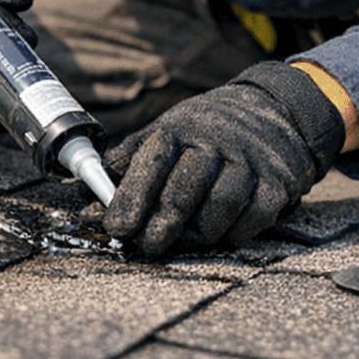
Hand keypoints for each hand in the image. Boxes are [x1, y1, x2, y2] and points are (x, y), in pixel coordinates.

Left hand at [94, 62, 345, 256]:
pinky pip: (252, 222)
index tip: (116, 228)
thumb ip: (124, 163)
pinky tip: (222, 230)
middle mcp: (215, 144)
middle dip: (160, 227)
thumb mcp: (163, 133)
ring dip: (197, 234)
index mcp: (179, 130)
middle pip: (183, 194)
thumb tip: (81, 196)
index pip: (150, 164)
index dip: (130, 199)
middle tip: (148, 245)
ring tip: (186, 236)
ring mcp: (249, 164)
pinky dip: (234, 234)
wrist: (273, 112)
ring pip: (218, 213)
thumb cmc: (204, 132)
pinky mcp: (277, 185)